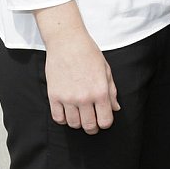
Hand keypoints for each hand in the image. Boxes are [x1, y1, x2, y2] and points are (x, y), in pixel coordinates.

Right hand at [34, 1, 119, 134]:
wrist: (67, 41)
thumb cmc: (88, 52)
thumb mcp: (105, 69)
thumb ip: (111, 90)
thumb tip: (115, 108)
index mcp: (100, 91)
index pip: (105, 120)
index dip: (106, 122)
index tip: (103, 119)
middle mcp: (84, 97)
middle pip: (89, 126)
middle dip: (93, 127)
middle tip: (92, 121)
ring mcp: (68, 98)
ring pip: (74, 124)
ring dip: (78, 122)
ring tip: (80, 113)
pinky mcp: (54, 96)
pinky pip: (58, 118)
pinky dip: (64, 118)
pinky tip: (68, 111)